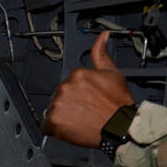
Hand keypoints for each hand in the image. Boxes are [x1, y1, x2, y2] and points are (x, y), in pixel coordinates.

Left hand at [42, 31, 135, 147]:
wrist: (119, 126)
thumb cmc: (117, 104)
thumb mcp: (112, 73)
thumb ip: (101, 54)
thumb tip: (102, 37)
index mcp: (77, 75)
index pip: (68, 84)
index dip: (77, 94)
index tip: (86, 99)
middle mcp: (65, 88)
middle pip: (59, 97)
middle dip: (68, 104)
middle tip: (84, 111)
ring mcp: (58, 105)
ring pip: (52, 111)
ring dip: (62, 116)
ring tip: (79, 119)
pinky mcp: (53, 121)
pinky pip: (46, 126)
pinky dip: (55, 129)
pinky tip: (70, 128)